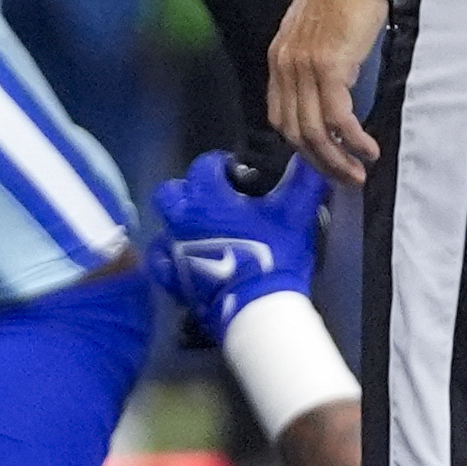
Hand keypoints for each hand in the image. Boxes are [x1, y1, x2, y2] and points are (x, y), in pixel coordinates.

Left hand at [148, 145, 322, 335]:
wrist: (257, 307)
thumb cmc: (275, 255)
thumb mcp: (296, 213)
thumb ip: (303, 181)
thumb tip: (307, 158)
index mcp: (207, 197)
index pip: (204, 165)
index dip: (220, 163)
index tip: (237, 172)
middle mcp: (181, 219)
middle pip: (171, 191)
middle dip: (189, 189)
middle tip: (214, 200)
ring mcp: (172, 249)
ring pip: (164, 225)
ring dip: (179, 222)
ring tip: (204, 229)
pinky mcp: (170, 278)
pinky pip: (160, 259)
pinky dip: (169, 254)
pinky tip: (185, 256)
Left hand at [268, 0, 391, 182]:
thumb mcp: (319, 34)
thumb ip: (318, 65)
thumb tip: (336, 93)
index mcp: (279, 61)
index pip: (280, 117)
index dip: (300, 146)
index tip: (322, 161)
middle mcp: (284, 68)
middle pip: (294, 132)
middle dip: (319, 162)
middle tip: (344, 179)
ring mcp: (304, 69)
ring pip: (314, 131)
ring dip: (336, 159)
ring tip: (358, 173)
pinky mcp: (329, 67)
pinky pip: (338, 117)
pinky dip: (352, 140)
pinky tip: (367, 149)